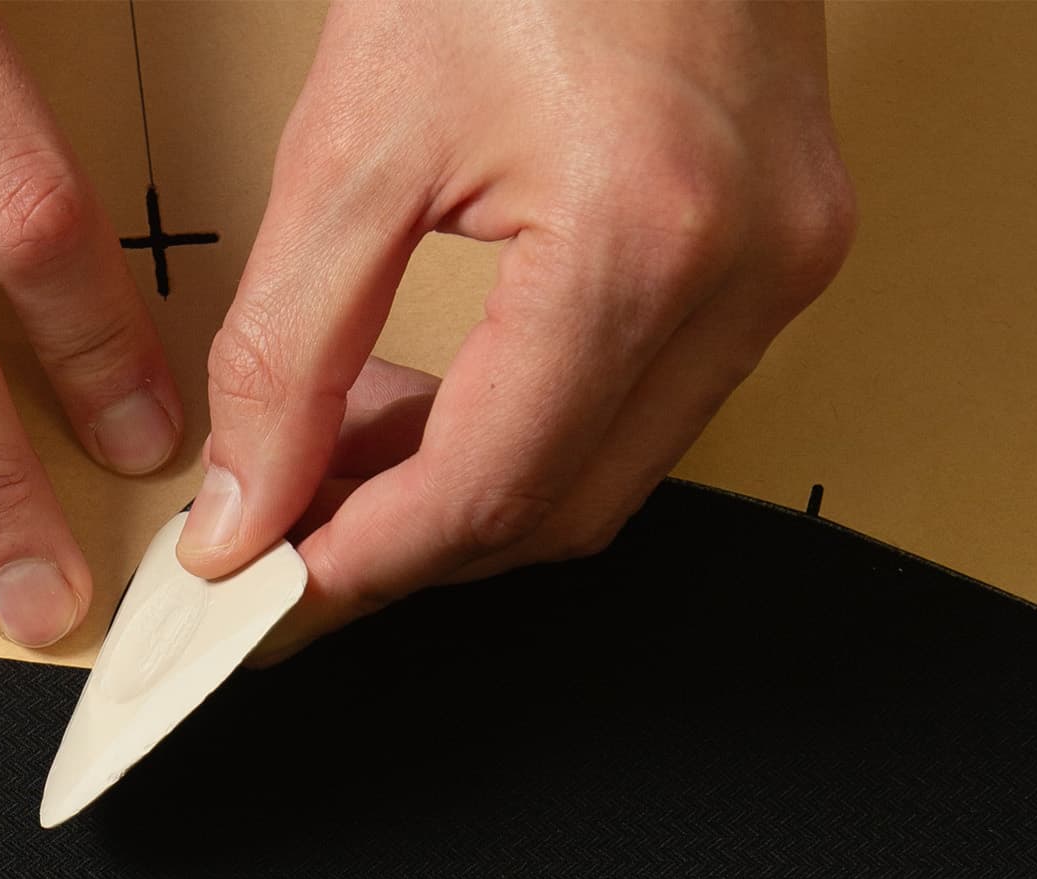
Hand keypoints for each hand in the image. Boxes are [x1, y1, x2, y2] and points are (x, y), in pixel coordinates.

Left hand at [181, 0, 854, 660]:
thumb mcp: (356, 132)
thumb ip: (287, 343)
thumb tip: (246, 503)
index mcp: (644, 239)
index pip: (493, 489)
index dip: (366, 561)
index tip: (264, 586)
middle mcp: (748, 271)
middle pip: (563, 508)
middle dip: (413, 539)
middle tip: (287, 525)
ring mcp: (788, 263)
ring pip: (612, 469)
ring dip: (471, 486)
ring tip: (344, 442)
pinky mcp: (789, 244)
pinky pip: (654, 399)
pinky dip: (535, 421)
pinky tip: (439, 389)